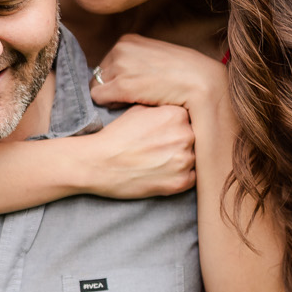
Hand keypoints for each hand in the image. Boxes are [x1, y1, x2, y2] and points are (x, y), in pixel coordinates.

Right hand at [78, 105, 195, 198]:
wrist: (98, 163)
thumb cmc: (115, 136)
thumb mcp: (137, 110)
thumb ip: (161, 108)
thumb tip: (176, 108)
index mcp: (177, 115)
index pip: (189, 119)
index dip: (176, 127)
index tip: (164, 133)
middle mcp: (186, 136)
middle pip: (194, 138)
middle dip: (179, 143)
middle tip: (160, 148)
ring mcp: (184, 160)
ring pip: (193, 158)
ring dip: (180, 160)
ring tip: (158, 161)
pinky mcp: (180, 183)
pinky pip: (191, 178)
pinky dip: (179, 177)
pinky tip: (160, 173)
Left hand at [88, 34, 224, 115]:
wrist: (200, 81)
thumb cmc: (181, 73)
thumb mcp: (153, 56)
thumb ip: (133, 60)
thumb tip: (114, 74)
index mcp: (127, 40)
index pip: (105, 63)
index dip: (115, 78)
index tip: (132, 86)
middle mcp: (120, 49)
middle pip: (98, 75)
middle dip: (111, 87)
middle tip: (132, 96)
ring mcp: (121, 66)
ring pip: (96, 87)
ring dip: (111, 97)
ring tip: (132, 100)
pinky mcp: (123, 85)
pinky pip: (99, 98)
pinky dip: (110, 104)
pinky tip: (129, 105)